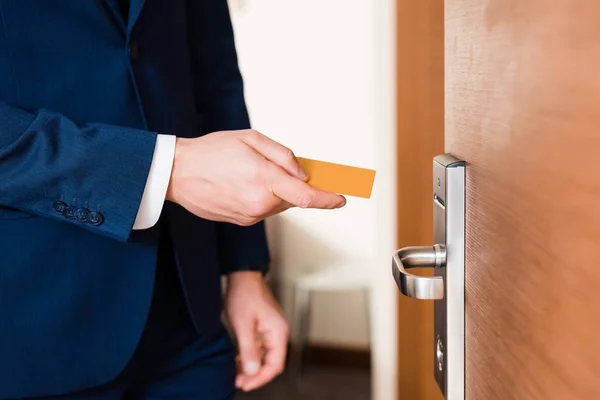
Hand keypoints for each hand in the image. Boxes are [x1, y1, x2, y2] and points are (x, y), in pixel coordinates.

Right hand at [166, 130, 345, 225]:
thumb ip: (283, 157)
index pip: (307, 197)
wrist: (177, 172)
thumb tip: (303, 175)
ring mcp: (249, 216)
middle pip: (293, 199)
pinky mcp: (240, 221)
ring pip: (278, 204)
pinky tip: (242, 183)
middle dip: (296, 185)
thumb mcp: (252, 139)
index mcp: (264, 181)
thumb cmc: (212, 150)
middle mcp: (259, 204)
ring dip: (276, 190)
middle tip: (285, 168)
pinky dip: (262, 197)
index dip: (328, 198)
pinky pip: (262, 209)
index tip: (342, 198)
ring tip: (252, 171)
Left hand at [225, 271, 288, 391]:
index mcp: (278, 332)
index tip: (245, 384)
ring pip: (265, 356)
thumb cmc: (244, 295)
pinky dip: (249, 356)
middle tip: (238, 381)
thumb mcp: (243, 325)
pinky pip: (260, 348)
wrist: (242, 276)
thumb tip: (252, 371)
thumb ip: (248, 349)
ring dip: (251, 366)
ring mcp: (271, 330)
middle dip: (255, 374)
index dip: (260, 378)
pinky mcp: (264, 327)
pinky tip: (237, 360)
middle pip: (271, 362)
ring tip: (235, 372)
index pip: (275, 365)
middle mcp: (278, 332)